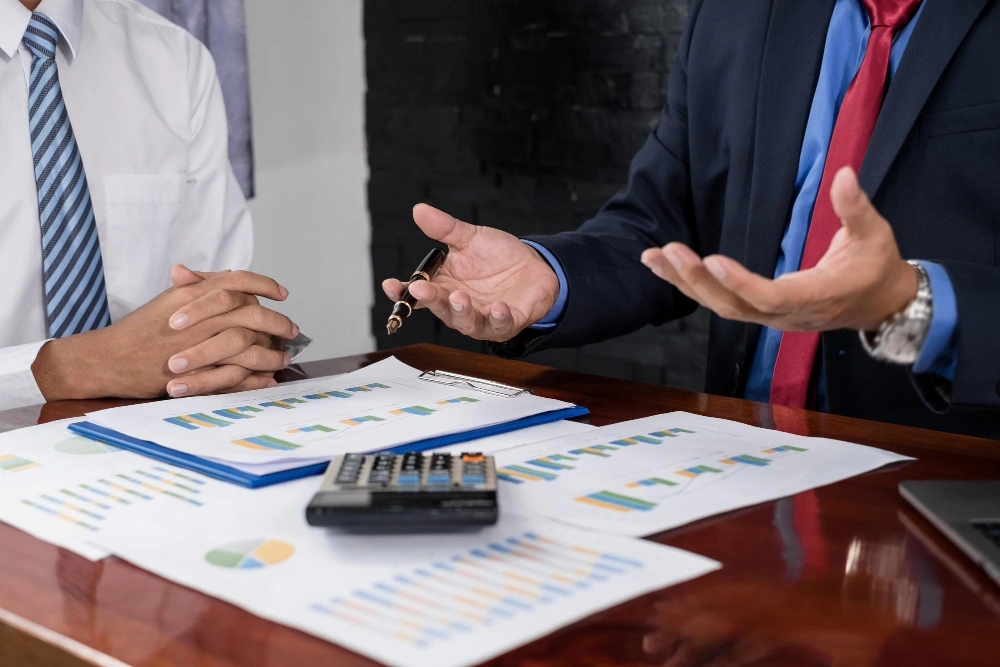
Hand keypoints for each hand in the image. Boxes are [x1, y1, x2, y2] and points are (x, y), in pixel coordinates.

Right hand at [32, 268, 297, 400]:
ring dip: (271, 354)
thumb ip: (201, 287)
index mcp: (192, 294)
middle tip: (293, 329)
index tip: (283, 293)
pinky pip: (235, 376)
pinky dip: (255, 379)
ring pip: (248, 347)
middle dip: (278, 323)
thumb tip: (233, 278)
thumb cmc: (140, 329)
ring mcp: (197, 345)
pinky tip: (268, 379)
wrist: (108, 358)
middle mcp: (198, 317)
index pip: (238, 281)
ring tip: (283, 358)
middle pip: (251, 315)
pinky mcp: (194, 373)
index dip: (265, 285)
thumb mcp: (171, 300)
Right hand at [381, 204, 559, 341]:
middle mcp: (458, 306)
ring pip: (466, 322)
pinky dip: (497, 318)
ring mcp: (482, 317)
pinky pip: (499, 325)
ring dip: (461, 311)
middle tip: (421, 288)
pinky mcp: (507, 322)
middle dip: (430, 299)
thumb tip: (419, 210)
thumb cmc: (497, 256)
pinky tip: (497, 307)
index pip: (418, 293)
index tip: (391, 285)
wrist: (535, 265)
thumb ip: (445, 229)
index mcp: (444, 286)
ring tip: (458, 297)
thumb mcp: (470, 238)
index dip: (402, 292)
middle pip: (439, 307)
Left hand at [640, 167, 917, 332]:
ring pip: (721, 306)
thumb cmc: (875, 267)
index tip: (712, 261)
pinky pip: (722, 302)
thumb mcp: (874, 234)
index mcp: (815, 297)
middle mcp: (786, 314)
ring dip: (685, 283)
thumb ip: (855, 208)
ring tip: (652, 258)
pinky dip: (692, 286)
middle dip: (697, 280)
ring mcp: (770, 316)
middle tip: (666, 250)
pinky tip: (666, 268)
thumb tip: (845, 173)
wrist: (880, 304)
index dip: (741, 283)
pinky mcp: (759, 310)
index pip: (771, 297)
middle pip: (733, 305)